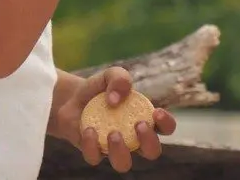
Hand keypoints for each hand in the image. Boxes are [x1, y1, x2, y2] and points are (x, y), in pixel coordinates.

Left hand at [53, 68, 177, 172]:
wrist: (72, 98)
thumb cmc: (99, 89)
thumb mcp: (110, 75)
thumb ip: (119, 78)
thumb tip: (115, 100)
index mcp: (144, 119)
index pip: (166, 128)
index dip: (167, 124)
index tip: (157, 112)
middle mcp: (133, 138)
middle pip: (152, 152)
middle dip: (149, 142)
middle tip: (138, 125)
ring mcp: (113, 148)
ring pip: (124, 164)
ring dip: (121, 151)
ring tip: (114, 133)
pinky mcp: (93, 152)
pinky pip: (95, 158)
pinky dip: (92, 144)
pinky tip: (89, 129)